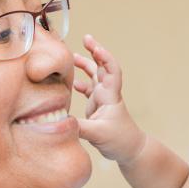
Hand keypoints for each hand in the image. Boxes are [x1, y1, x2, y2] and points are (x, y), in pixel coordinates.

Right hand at [74, 34, 145, 164]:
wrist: (130, 150)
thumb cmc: (120, 141)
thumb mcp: (98, 134)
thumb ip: (78, 127)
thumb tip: (58, 120)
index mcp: (110, 96)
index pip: (111, 70)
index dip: (105, 57)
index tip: (95, 47)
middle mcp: (106, 93)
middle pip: (102, 67)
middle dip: (95, 51)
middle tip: (86, 38)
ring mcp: (102, 99)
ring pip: (94, 76)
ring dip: (85, 65)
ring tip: (72, 56)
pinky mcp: (97, 107)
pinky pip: (88, 89)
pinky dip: (80, 83)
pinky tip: (71, 83)